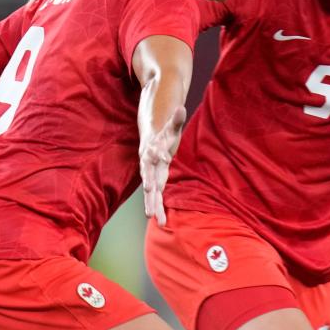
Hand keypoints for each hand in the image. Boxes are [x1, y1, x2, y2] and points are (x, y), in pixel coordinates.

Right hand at [139, 106, 185, 226]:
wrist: (150, 140)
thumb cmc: (163, 134)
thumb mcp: (171, 127)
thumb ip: (176, 119)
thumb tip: (181, 108)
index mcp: (152, 150)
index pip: (154, 153)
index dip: (158, 156)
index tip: (164, 159)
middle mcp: (148, 164)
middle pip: (148, 177)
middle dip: (150, 188)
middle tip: (151, 197)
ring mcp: (150, 175)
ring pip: (150, 192)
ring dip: (152, 204)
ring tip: (156, 219)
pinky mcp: (154, 182)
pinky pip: (155, 197)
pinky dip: (157, 208)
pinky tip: (162, 221)